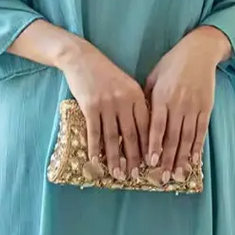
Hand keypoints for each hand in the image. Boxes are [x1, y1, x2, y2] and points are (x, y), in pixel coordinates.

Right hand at [59, 40, 150, 180]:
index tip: (151, 163)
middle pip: (131, 135)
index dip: (149, 146)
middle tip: (135, 176)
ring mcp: (107, 104)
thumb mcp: (126, 84)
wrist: (82, 58)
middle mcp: (124, 101)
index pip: (146, 126)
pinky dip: (94, 148)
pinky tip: (95, 160)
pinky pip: (94, 132)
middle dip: (134, 158)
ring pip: (113, 137)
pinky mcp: (90, 106)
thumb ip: (136, 104)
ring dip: (115, 158)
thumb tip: (143, 131)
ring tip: (117, 174)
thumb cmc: (106, 74)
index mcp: (137, 95)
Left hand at [142, 26, 229, 182]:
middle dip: (168, 159)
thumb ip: (146, 99)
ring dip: (183, 158)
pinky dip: (198, 147)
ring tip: (179, 175)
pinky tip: (194, 160)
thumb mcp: (153, 77)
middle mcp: (178, 104)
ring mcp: (194, 107)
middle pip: (173, 137)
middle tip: (164, 177)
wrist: (199, 51)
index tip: (151, 162)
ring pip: (188, 138)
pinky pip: (201, 131)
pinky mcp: (206, 108)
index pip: (157, 126)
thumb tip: (137, 121)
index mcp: (162, 97)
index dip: (154, 145)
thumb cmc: (171, 64)